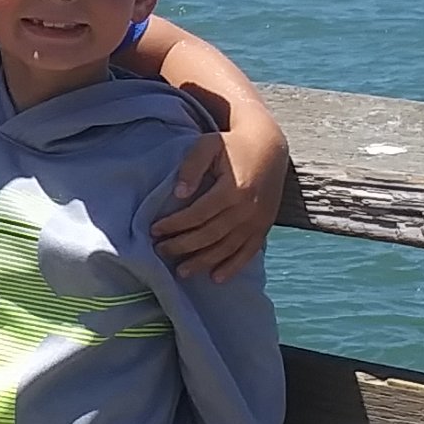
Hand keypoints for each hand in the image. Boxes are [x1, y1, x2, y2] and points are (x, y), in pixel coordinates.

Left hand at [153, 105, 290, 281]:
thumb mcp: (209, 145)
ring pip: (227, 248)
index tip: (154, 230)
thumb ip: (192, 167)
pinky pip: (248, 252)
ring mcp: (258, 221)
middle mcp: (248, 209)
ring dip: (203, 262)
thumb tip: (179, 194)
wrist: (269, 147)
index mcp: (233, 189)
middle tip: (160, 252)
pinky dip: (232, 267)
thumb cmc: (232, 145)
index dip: (174, 224)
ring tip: (181, 272)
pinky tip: (216, 278)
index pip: (197, 214)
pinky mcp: (264, 227)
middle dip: (183, 246)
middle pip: (210, 235)